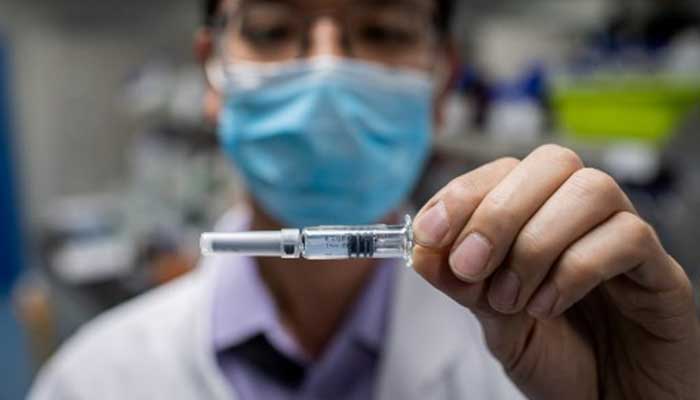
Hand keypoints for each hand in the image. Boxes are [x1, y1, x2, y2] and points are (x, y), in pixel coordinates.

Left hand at [412, 145, 699, 398]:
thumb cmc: (558, 361)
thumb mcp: (495, 323)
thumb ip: (463, 285)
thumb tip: (420, 250)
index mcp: (541, 217)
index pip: (504, 172)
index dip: (462, 194)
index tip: (428, 234)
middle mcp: (584, 216)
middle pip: (551, 163)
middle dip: (497, 213)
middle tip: (469, 266)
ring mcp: (625, 237)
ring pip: (591, 189)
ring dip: (536, 243)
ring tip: (511, 299)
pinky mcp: (661, 271)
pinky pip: (628, 237)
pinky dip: (576, 269)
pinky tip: (549, 307)